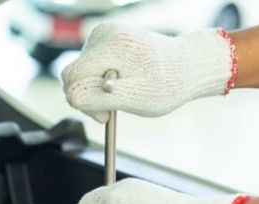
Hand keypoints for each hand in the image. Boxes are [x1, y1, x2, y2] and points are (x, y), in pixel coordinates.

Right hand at [62, 24, 234, 122]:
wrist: (187, 66)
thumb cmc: (166, 84)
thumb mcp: (134, 98)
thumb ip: (99, 98)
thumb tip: (71, 97)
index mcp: (111, 45)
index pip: (71, 76)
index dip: (81, 100)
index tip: (104, 114)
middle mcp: (104, 33)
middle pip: (74, 74)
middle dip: (89, 96)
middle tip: (113, 110)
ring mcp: (104, 33)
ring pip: (81, 71)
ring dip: (96, 89)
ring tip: (124, 92)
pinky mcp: (106, 38)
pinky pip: (90, 66)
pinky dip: (101, 80)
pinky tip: (122, 82)